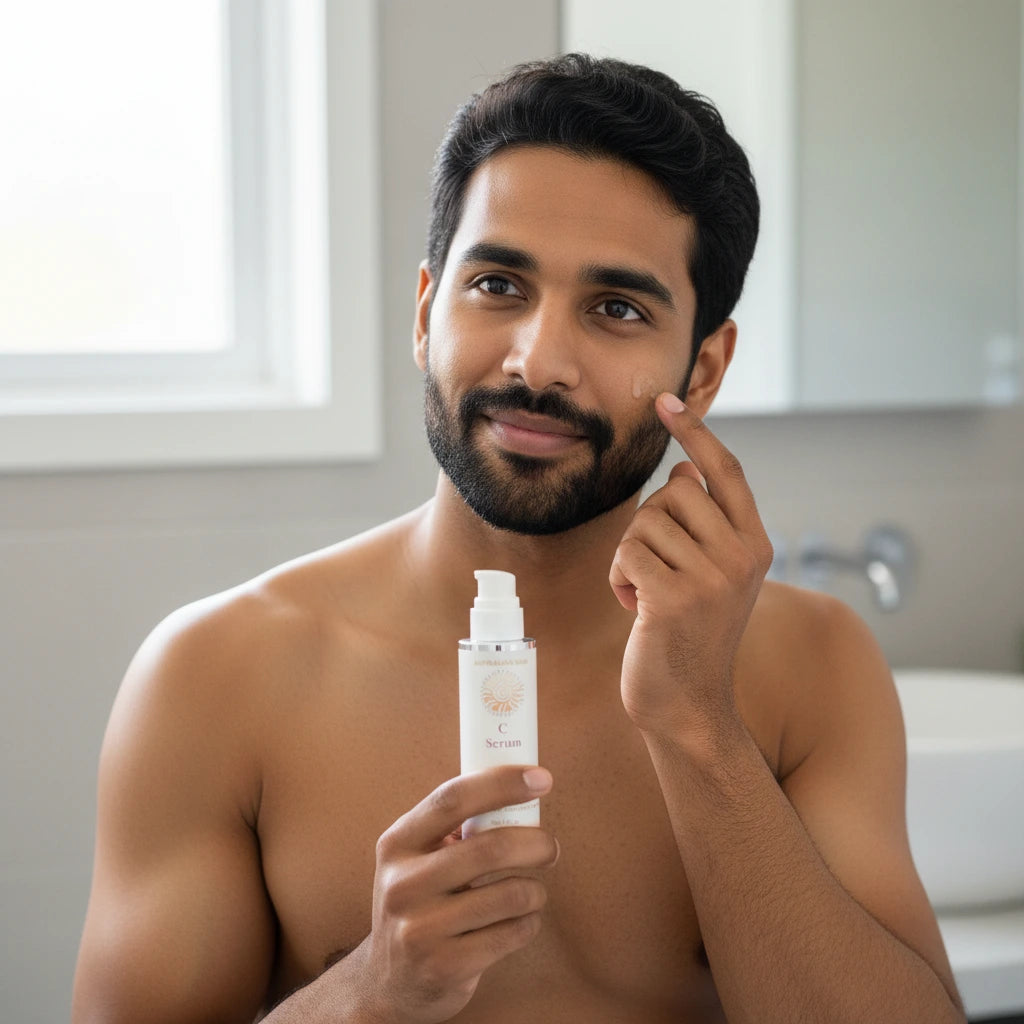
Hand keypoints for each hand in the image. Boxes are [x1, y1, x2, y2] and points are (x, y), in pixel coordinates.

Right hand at [353, 766, 556, 1022]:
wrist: (389, 982)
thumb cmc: (419, 902)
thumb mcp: (416, 859)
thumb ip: (453, 828)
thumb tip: (519, 787)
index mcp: (398, 843)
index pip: (453, 799)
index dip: (502, 784)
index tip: (541, 778)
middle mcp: (403, 884)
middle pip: (490, 848)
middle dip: (536, 843)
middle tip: (551, 847)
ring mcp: (420, 929)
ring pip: (510, 895)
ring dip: (535, 890)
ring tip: (532, 892)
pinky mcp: (443, 968)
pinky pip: (511, 934)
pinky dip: (529, 923)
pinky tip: (521, 921)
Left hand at [609, 393, 772, 739]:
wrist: (687, 704)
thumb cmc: (690, 634)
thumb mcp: (713, 575)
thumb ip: (706, 526)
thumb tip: (682, 474)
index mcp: (755, 544)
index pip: (725, 472)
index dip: (695, 433)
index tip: (665, 402)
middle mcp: (742, 555)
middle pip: (672, 494)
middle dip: (650, 528)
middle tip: (659, 572)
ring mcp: (711, 577)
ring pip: (644, 524)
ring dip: (632, 558)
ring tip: (649, 595)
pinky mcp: (674, 597)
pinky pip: (626, 554)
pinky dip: (619, 579)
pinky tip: (635, 608)